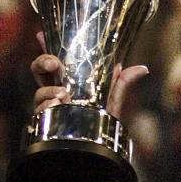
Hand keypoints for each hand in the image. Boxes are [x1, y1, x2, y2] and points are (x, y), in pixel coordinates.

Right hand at [31, 42, 147, 120]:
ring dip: (48, 90)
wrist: (101, 146)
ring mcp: (50, 106)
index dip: (46, 47)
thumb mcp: (114, 99)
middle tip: (54, 64)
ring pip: (38, 91)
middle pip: (38, 70)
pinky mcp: (47, 121)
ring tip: (62, 94)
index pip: (54, 61)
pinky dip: (46, 106)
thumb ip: (123, 83)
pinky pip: (40, 110)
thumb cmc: (104, 122)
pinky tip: (56, 106)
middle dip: (42, 61)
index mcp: (69, 82)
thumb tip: (142, 68)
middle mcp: (56, 91)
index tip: (41, 35)